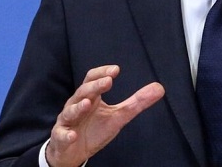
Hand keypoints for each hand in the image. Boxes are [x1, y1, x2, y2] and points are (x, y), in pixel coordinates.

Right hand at [45, 65, 164, 166]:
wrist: (73, 152)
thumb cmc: (94, 129)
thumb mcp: (118, 116)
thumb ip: (136, 102)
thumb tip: (159, 88)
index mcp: (90, 97)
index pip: (92, 79)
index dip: (102, 73)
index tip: (116, 70)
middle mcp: (76, 105)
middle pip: (83, 91)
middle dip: (95, 86)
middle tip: (108, 81)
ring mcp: (67, 121)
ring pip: (70, 111)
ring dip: (78, 107)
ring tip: (88, 103)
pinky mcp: (62, 137)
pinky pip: (62, 135)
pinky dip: (67, 134)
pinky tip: (73, 135)